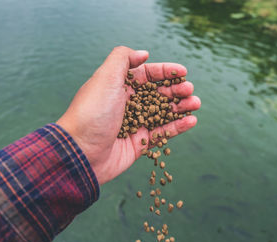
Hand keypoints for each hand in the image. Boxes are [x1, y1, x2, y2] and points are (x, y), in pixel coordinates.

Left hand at [56, 46, 200, 184]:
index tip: (182, 71)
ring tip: (195, 104)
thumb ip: (123, 59)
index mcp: (118, 86)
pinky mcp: (138, 144)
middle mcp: (126, 104)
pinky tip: (191, 120)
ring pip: (162, 113)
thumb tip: (143, 53)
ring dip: (180, 107)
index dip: (165, 71)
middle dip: (176, 90)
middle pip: (157, 93)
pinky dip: (177, 127)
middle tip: (190, 90)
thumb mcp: (105, 77)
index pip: (146, 74)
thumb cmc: (92, 112)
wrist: (80, 153)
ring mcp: (133, 124)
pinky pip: (161, 133)